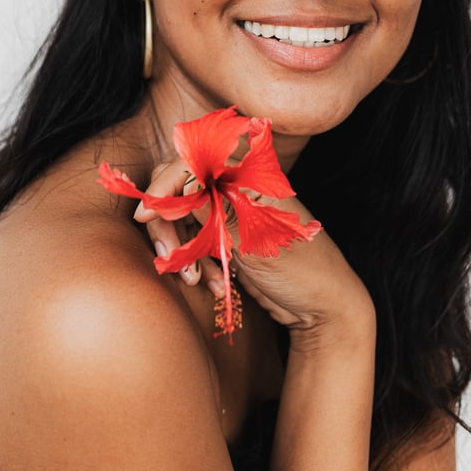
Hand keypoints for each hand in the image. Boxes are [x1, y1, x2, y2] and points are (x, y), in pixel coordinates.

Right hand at [133, 154, 374, 339]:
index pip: (194, 162)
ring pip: (184, 216)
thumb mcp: (254, 240)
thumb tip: (179, 186)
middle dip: (169, 223)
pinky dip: (197, 261)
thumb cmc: (302, 269)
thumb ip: (214, 211)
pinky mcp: (229, 236)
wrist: (324, 308)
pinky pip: (196, 239)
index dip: (165, 185)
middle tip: (168, 259)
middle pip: (181, 188)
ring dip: (183, 248)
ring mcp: (233, 210)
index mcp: (251, 174)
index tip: (147, 215)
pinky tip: (214, 283)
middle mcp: (239, 186)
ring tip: (197, 279)